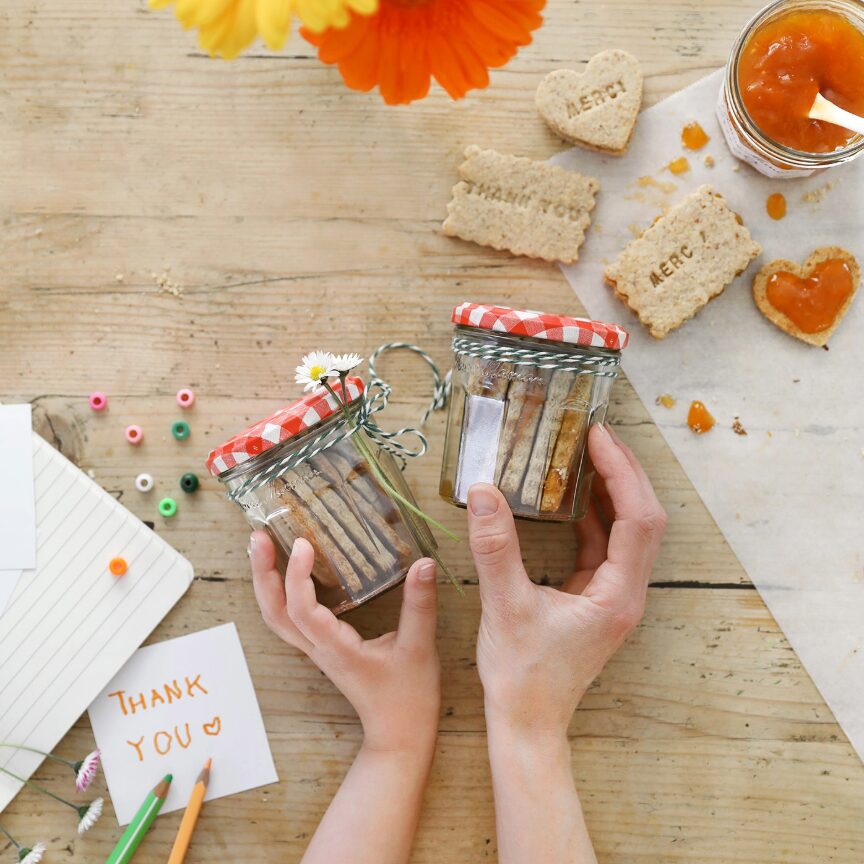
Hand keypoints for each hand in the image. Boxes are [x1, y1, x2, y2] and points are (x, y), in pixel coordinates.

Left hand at [249, 532, 440, 754]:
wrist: (400, 734)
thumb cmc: (409, 697)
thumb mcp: (419, 648)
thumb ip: (420, 605)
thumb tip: (424, 563)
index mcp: (336, 649)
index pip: (302, 610)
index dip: (296, 575)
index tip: (302, 543)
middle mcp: (318, 649)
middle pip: (274, 612)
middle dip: (262, 573)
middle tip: (257, 536)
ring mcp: (317, 651)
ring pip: (276, 617)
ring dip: (266, 582)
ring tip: (261, 547)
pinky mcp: (323, 649)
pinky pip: (290, 619)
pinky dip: (281, 593)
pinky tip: (286, 572)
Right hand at [468, 423, 665, 736]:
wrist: (528, 723)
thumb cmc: (522, 675)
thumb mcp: (504, 605)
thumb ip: (495, 546)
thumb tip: (483, 491)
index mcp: (617, 595)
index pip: (637, 519)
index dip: (622, 472)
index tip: (599, 437)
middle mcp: (626, 593)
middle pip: (644, 519)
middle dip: (625, 473)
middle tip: (597, 436)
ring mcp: (614, 596)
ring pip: (629, 531)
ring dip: (613, 491)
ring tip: (589, 455)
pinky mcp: (596, 599)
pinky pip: (605, 546)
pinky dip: (594, 516)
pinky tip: (571, 499)